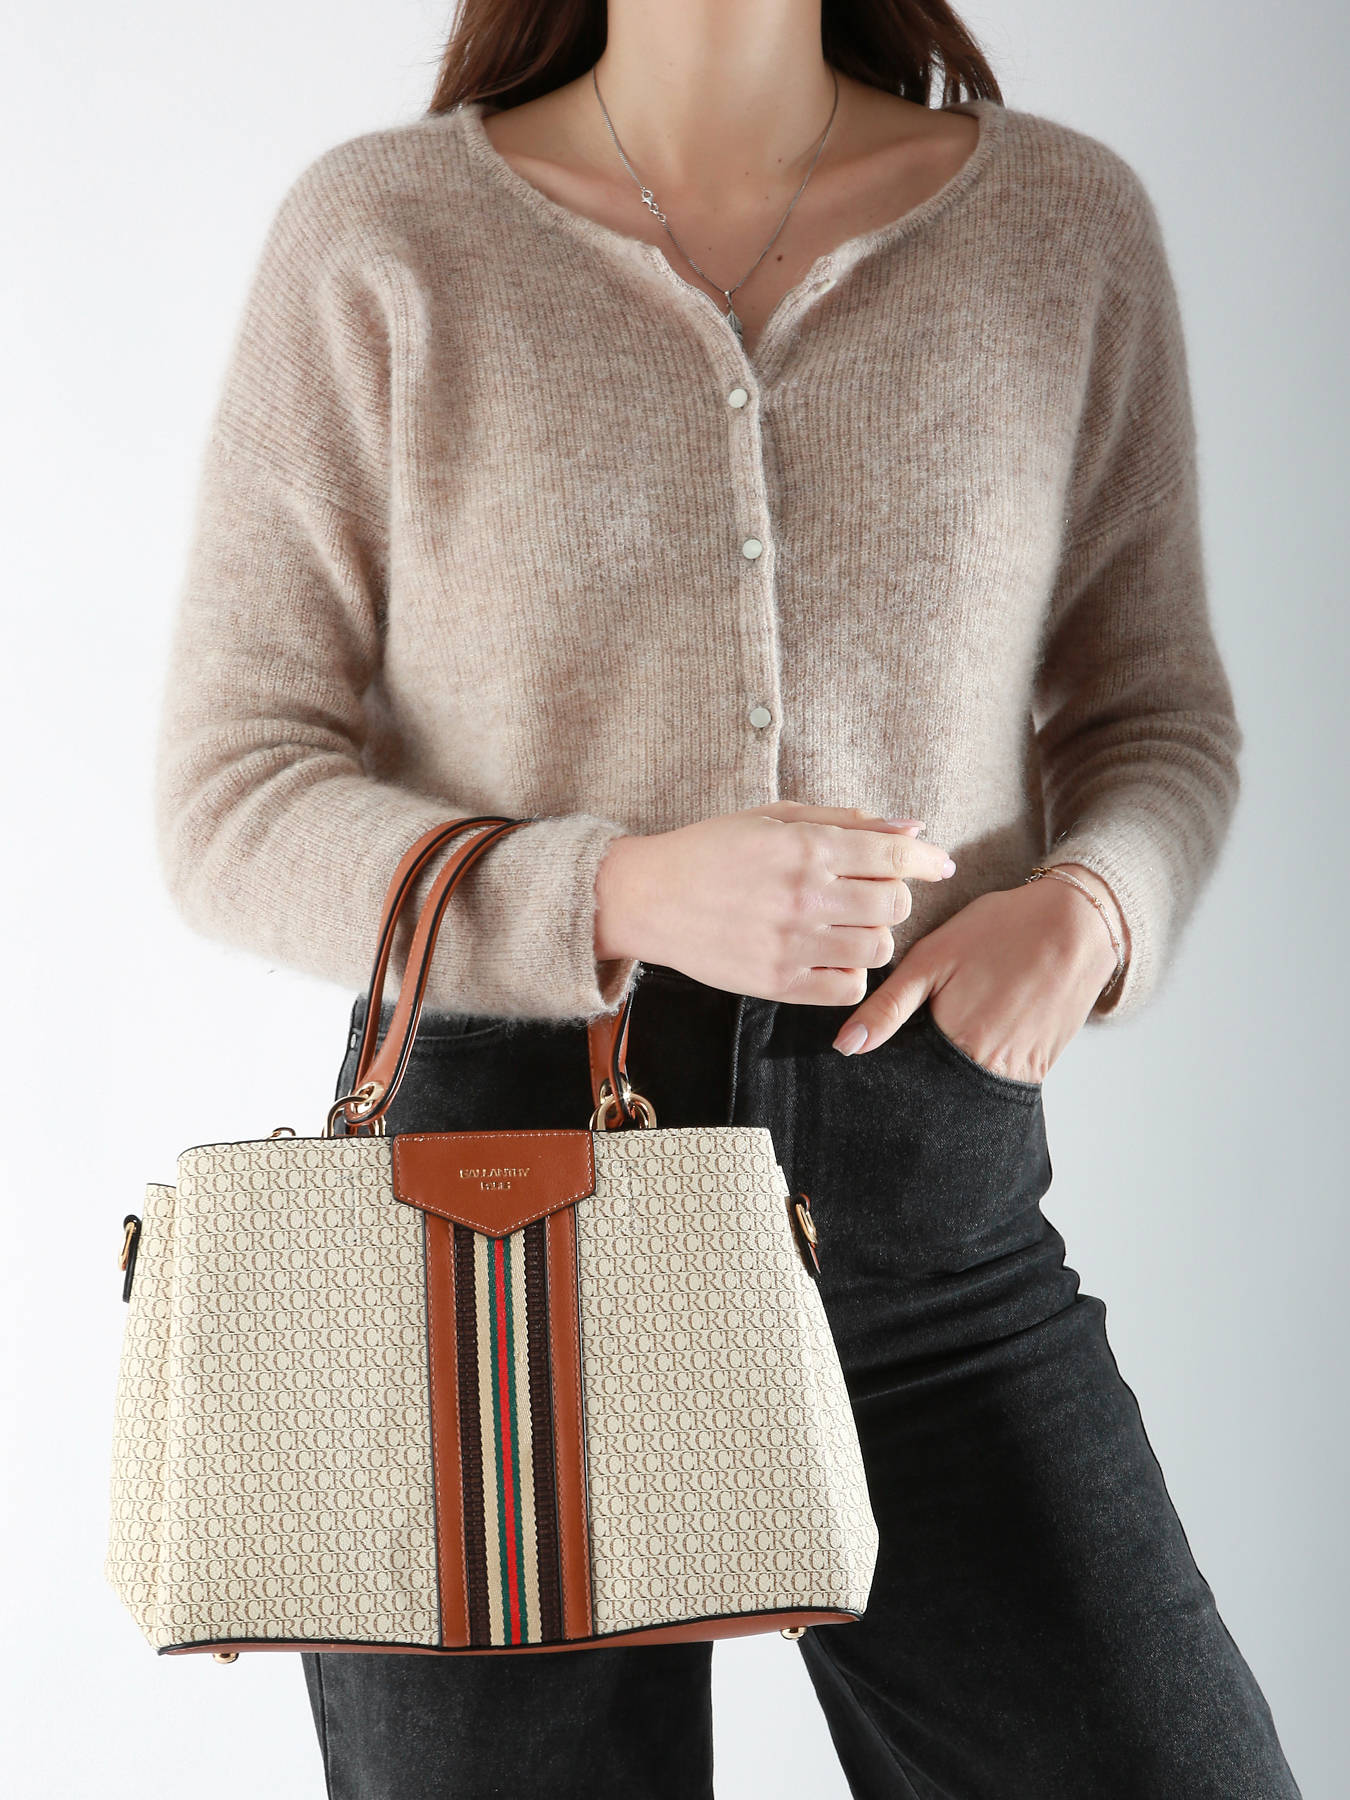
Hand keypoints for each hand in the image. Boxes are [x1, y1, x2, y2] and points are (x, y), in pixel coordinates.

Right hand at [594, 801, 955, 1006]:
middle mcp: (804, 896)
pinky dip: (851, 974)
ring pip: (878, 950)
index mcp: (805, 848)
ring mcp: (791, 944)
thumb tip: (911, 829)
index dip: (928, 861)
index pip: (894, 858)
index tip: (940, 864)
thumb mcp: (774, 818)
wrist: (649, 898)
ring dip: (875, 936)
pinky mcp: (777, 983)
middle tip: (873, 893)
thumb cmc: (712, 849)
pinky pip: (847, 989)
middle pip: (894, 905)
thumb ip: (844, 821)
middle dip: (895, 896)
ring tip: (850, 925)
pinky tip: (832, 956)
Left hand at [829, 873, 1122, 1080]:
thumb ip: (887, 1007)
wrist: (1079, 923)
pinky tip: (986, 1024)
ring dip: (953, 1070)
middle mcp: (986, 1071)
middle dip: (921, 1072)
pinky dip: (984, 1063)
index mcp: (952, 1046)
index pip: (906, 1080)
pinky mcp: (1040, 1069)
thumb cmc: (1000, 931)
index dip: (893, 1065)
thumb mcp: (933, 959)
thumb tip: (845, 1047)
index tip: (893, 1044)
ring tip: (965, 1019)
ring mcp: (1017, 1074)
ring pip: (966, 1089)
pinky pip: (999, 1081)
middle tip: (936, 1020)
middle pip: (936, 1089)